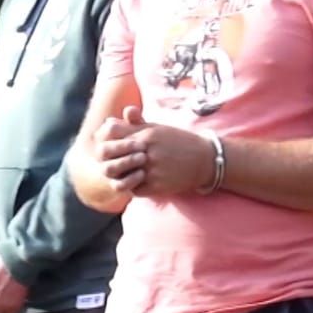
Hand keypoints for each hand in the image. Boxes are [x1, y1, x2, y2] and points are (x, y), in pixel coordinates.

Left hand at [96, 106, 216, 198]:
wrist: (204, 160)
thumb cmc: (178, 142)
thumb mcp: (157, 129)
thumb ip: (133, 126)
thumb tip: (108, 123)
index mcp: (146, 135)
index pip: (114, 137)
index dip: (108, 142)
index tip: (109, 147)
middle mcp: (148, 152)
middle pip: (115, 158)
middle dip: (112, 161)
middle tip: (112, 164)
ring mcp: (152, 170)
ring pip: (122, 176)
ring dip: (121, 176)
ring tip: (124, 174)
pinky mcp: (158, 186)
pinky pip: (135, 190)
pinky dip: (133, 187)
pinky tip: (137, 182)